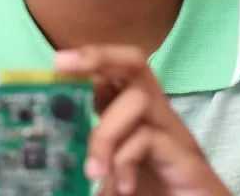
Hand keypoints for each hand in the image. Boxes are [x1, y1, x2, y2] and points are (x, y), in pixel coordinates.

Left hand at [55, 47, 229, 195]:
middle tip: (62, 64)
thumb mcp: (109, 176)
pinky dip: (125, 159)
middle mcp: (158, 119)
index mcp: (135, 121)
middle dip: (97, 57)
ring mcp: (175, 137)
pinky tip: (121, 185)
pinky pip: (149, 137)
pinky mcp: (188, 160)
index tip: (56, 64)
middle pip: (134, 64)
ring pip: (137, 100)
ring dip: (105, 133)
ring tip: (94, 171)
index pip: (115, 74)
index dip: (85, 63)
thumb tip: (52, 155)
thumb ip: (89, 161)